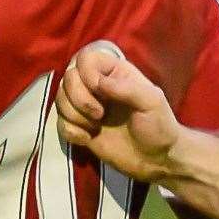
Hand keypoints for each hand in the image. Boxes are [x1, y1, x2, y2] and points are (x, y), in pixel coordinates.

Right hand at [56, 43, 182, 182]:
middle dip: (79, 98)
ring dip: (74, 115)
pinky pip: (60, 123)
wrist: (156, 160)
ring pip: (60, 99)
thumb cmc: (159, 126)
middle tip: (100, 115)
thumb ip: (127, 88)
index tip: (99, 90)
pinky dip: (70, 131)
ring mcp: (87, 108)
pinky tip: (88, 139)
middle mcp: (97, 87)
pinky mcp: (80, 129)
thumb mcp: (151, 102)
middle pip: (68, 78)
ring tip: (95, 127)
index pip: (85, 58)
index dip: (86, 73)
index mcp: (115, 73)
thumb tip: (98, 83)